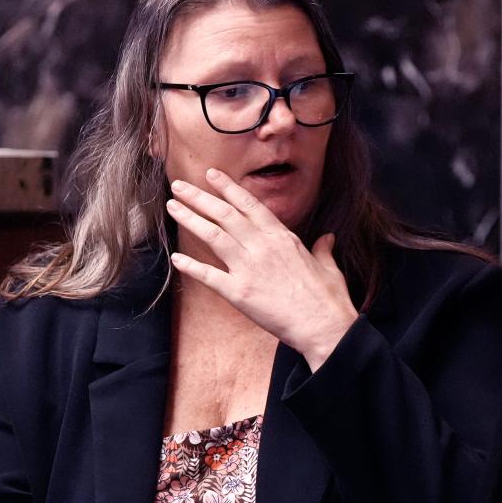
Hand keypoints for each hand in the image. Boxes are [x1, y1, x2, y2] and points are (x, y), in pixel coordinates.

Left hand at [165, 169, 358, 370]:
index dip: (228, 188)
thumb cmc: (328, 299)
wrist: (324, 327)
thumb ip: (323, 249)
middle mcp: (262, 247)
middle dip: (199, 197)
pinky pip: (208, 275)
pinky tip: (176, 258)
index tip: (211, 175)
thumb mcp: (328, 267)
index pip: (249, 205)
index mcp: (282, 238)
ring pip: (212, 236)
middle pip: (225, 214)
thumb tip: (327, 238)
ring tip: (173, 207)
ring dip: (190, 219)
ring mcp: (248, 268)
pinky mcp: (238, 293)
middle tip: (179, 186)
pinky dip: (190, 266)